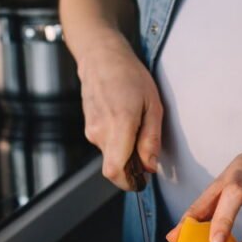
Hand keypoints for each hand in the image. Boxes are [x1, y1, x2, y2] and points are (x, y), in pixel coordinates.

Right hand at [75, 32, 162, 189]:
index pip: (115, 171)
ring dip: (125, 152)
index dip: (129, 183)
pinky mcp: (88, 128)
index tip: (142, 179)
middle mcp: (100, 132)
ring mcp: (91, 131)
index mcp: (119, 125)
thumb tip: (150, 167)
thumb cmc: (130, 76)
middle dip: (132, 167)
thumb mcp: (153, 105)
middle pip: (115, 168)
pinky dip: (118, 142)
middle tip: (146, 150)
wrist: (101, 58)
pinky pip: (105, 145)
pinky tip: (125, 122)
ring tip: (136, 127)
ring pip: (110, 156)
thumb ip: (151, 139)